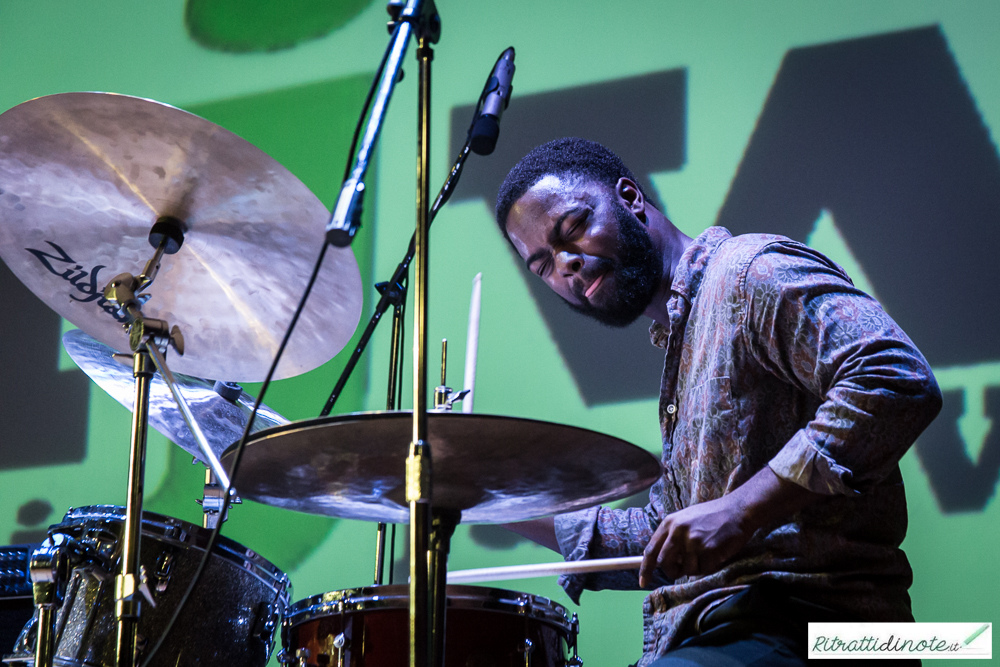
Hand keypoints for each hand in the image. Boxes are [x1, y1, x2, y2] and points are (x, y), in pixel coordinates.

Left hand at [638, 493, 753, 586]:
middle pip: (665, 564)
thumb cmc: (712, 516)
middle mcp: (678, 532)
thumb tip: (660, 559)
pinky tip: (715, 553)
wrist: (738, 510)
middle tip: (682, 569)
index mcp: (669, 523)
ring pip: (686, 570)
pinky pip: (703, 570)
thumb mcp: (685, 519)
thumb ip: (672, 536)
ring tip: (706, 552)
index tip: (643, 582)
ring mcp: (693, 541)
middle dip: (672, 571)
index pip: (651, 550)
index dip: (645, 569)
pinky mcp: (709, 550)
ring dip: (695, 567)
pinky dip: (709, 567)